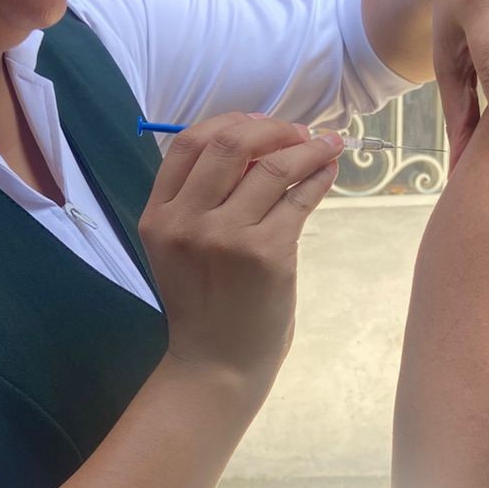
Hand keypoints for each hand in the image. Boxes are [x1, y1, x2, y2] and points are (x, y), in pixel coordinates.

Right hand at [139, 113, 342, 384]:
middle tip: (299, 131)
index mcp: (158, 216)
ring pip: (273, 166)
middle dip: (273, 127)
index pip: (189, 144)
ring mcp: (227, 237)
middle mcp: (187, 221)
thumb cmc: (204, 303)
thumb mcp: (181, 247)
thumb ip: (201, 199)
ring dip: (307, 147)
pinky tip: (329, 169)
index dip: (230, 122)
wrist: (216, 365)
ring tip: (327, 144)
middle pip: (231, 143)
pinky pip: (299, 198)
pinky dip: (319, 176)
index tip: (261, 124)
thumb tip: (256, 143)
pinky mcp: (267, 253)